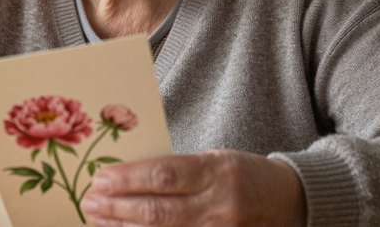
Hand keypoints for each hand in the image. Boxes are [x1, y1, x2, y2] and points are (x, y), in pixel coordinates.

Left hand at [80, 149, 304, 226]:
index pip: (164, 176)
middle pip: (159, 211)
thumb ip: (178, 171)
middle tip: (90, 201)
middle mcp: (219, 206)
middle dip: (118, 208)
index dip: (128, 179)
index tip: (100, 178)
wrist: (290, 200)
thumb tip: (128, 177)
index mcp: (216, 171)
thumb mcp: (215, 160)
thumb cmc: (244, 175)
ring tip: (98, 220)